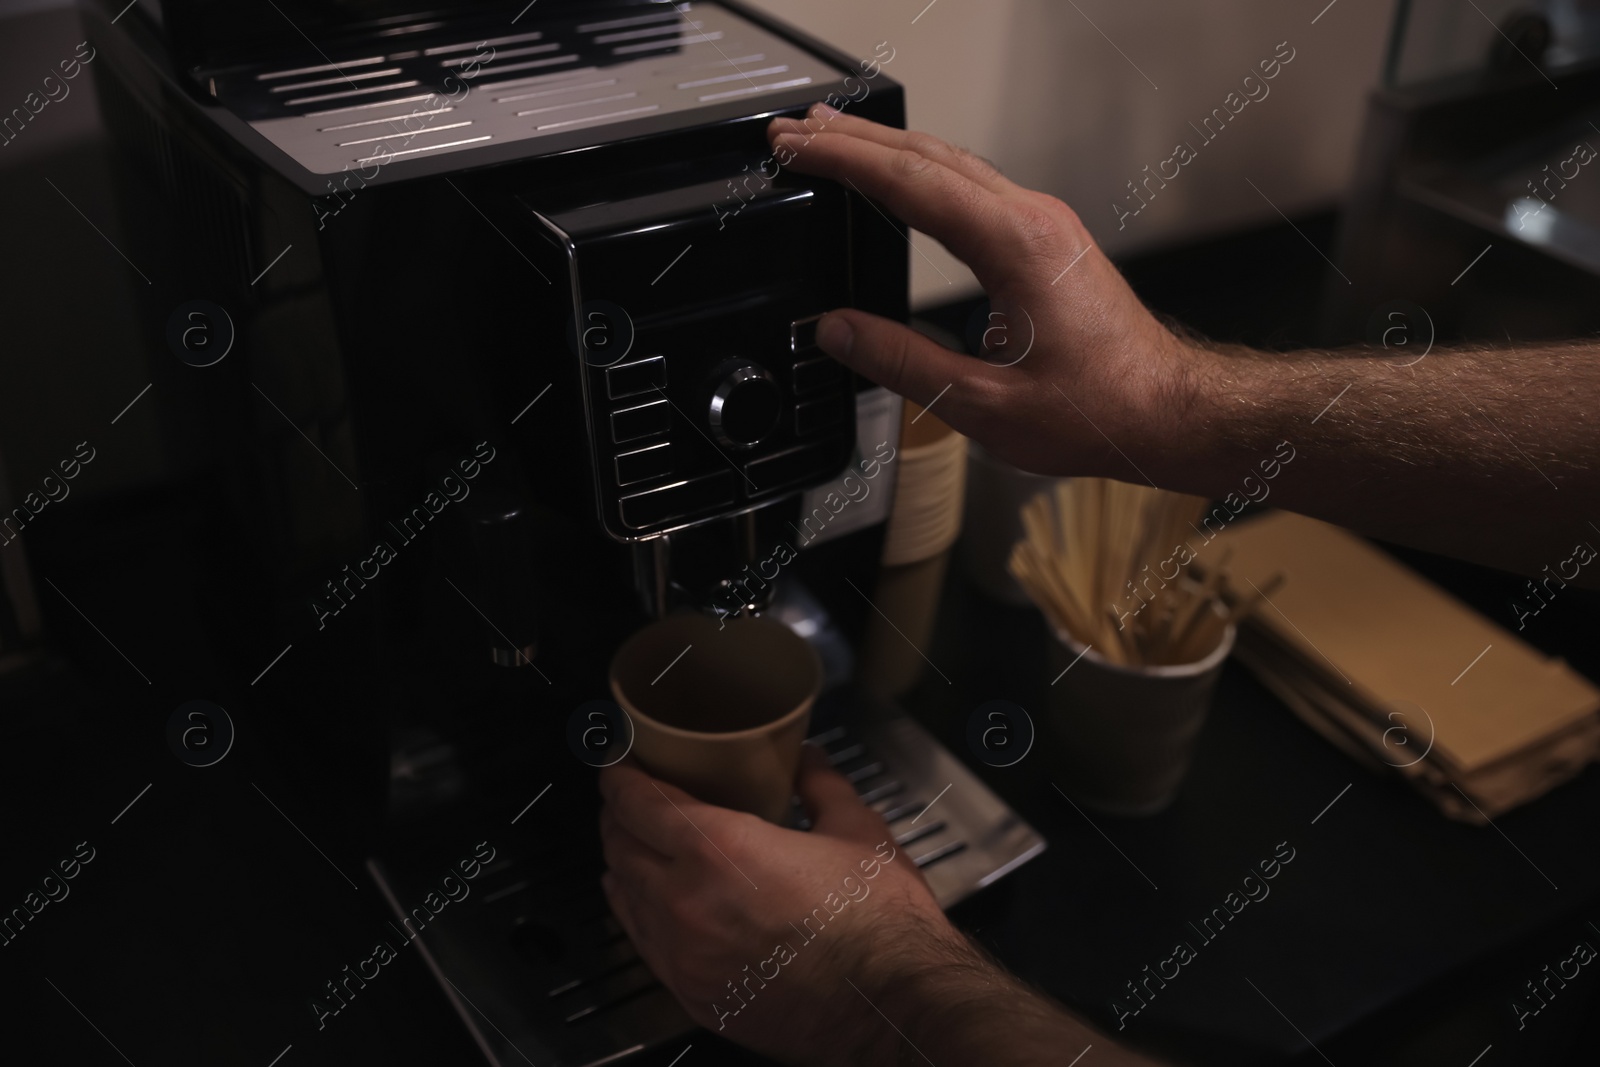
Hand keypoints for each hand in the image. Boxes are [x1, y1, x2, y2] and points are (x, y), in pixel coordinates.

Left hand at [597, 746, 957, 1064]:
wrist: (890, 1005)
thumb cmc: (878, 923)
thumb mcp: (856, 830)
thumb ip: (822, 784)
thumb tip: (808, 758)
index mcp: (720, 850)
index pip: (638, 804)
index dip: (620, 777)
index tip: (619, 763)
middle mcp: (687, 902)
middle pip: (620, 846)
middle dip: (617, 815)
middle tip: (628, 798)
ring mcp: (684, 955)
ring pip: (623, 896)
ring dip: (621, 862)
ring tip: (633, 843)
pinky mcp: (693, 994)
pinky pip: (644, 944)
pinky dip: (636, 912)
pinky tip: (647, 902)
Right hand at [767, 106, 1201, 480]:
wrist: (1167, 412)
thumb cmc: (1098, 410)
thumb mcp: (984, 402)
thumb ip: (903, 363)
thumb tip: (839, 333)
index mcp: (1014, 245)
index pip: (908, 182)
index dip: (842, 160)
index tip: (793, 146)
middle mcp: (1032, 220)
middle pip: (928, 156)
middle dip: (854, 138)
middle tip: (795, 130)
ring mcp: (1044, 224)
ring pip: (953, 164)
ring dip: (888, 149)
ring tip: (834, 139)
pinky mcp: (1049, 241)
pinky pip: (975, 186)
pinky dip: (924, 173)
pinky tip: (903, 180)